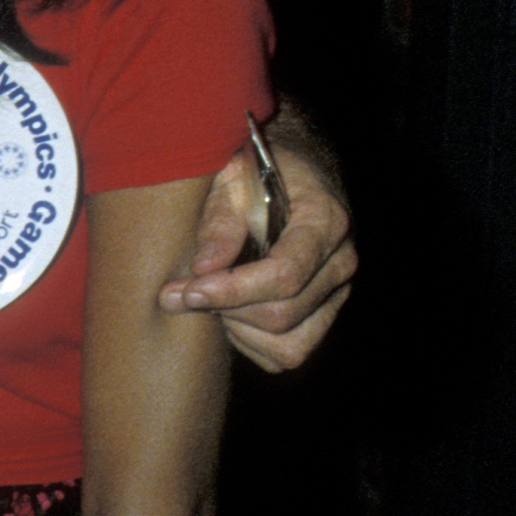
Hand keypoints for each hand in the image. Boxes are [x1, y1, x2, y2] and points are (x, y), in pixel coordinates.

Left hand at [159, 114, 356, 373]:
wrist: (289, 164)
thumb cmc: (254, 167)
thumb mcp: (231, 176)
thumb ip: (219, 220)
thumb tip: (203, 269)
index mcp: (325, 222)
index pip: (285, 274)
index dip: (232, 290)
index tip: (187, 290)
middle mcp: (340, 262)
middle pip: (283, 315)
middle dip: (223, 310)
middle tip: (175, 294)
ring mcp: (335, 292)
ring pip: (291, 344)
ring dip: (238, 331)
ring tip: (204, 299)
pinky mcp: (323, 312)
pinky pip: (290, 351)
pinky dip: (252, 342)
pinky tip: (226, 309)